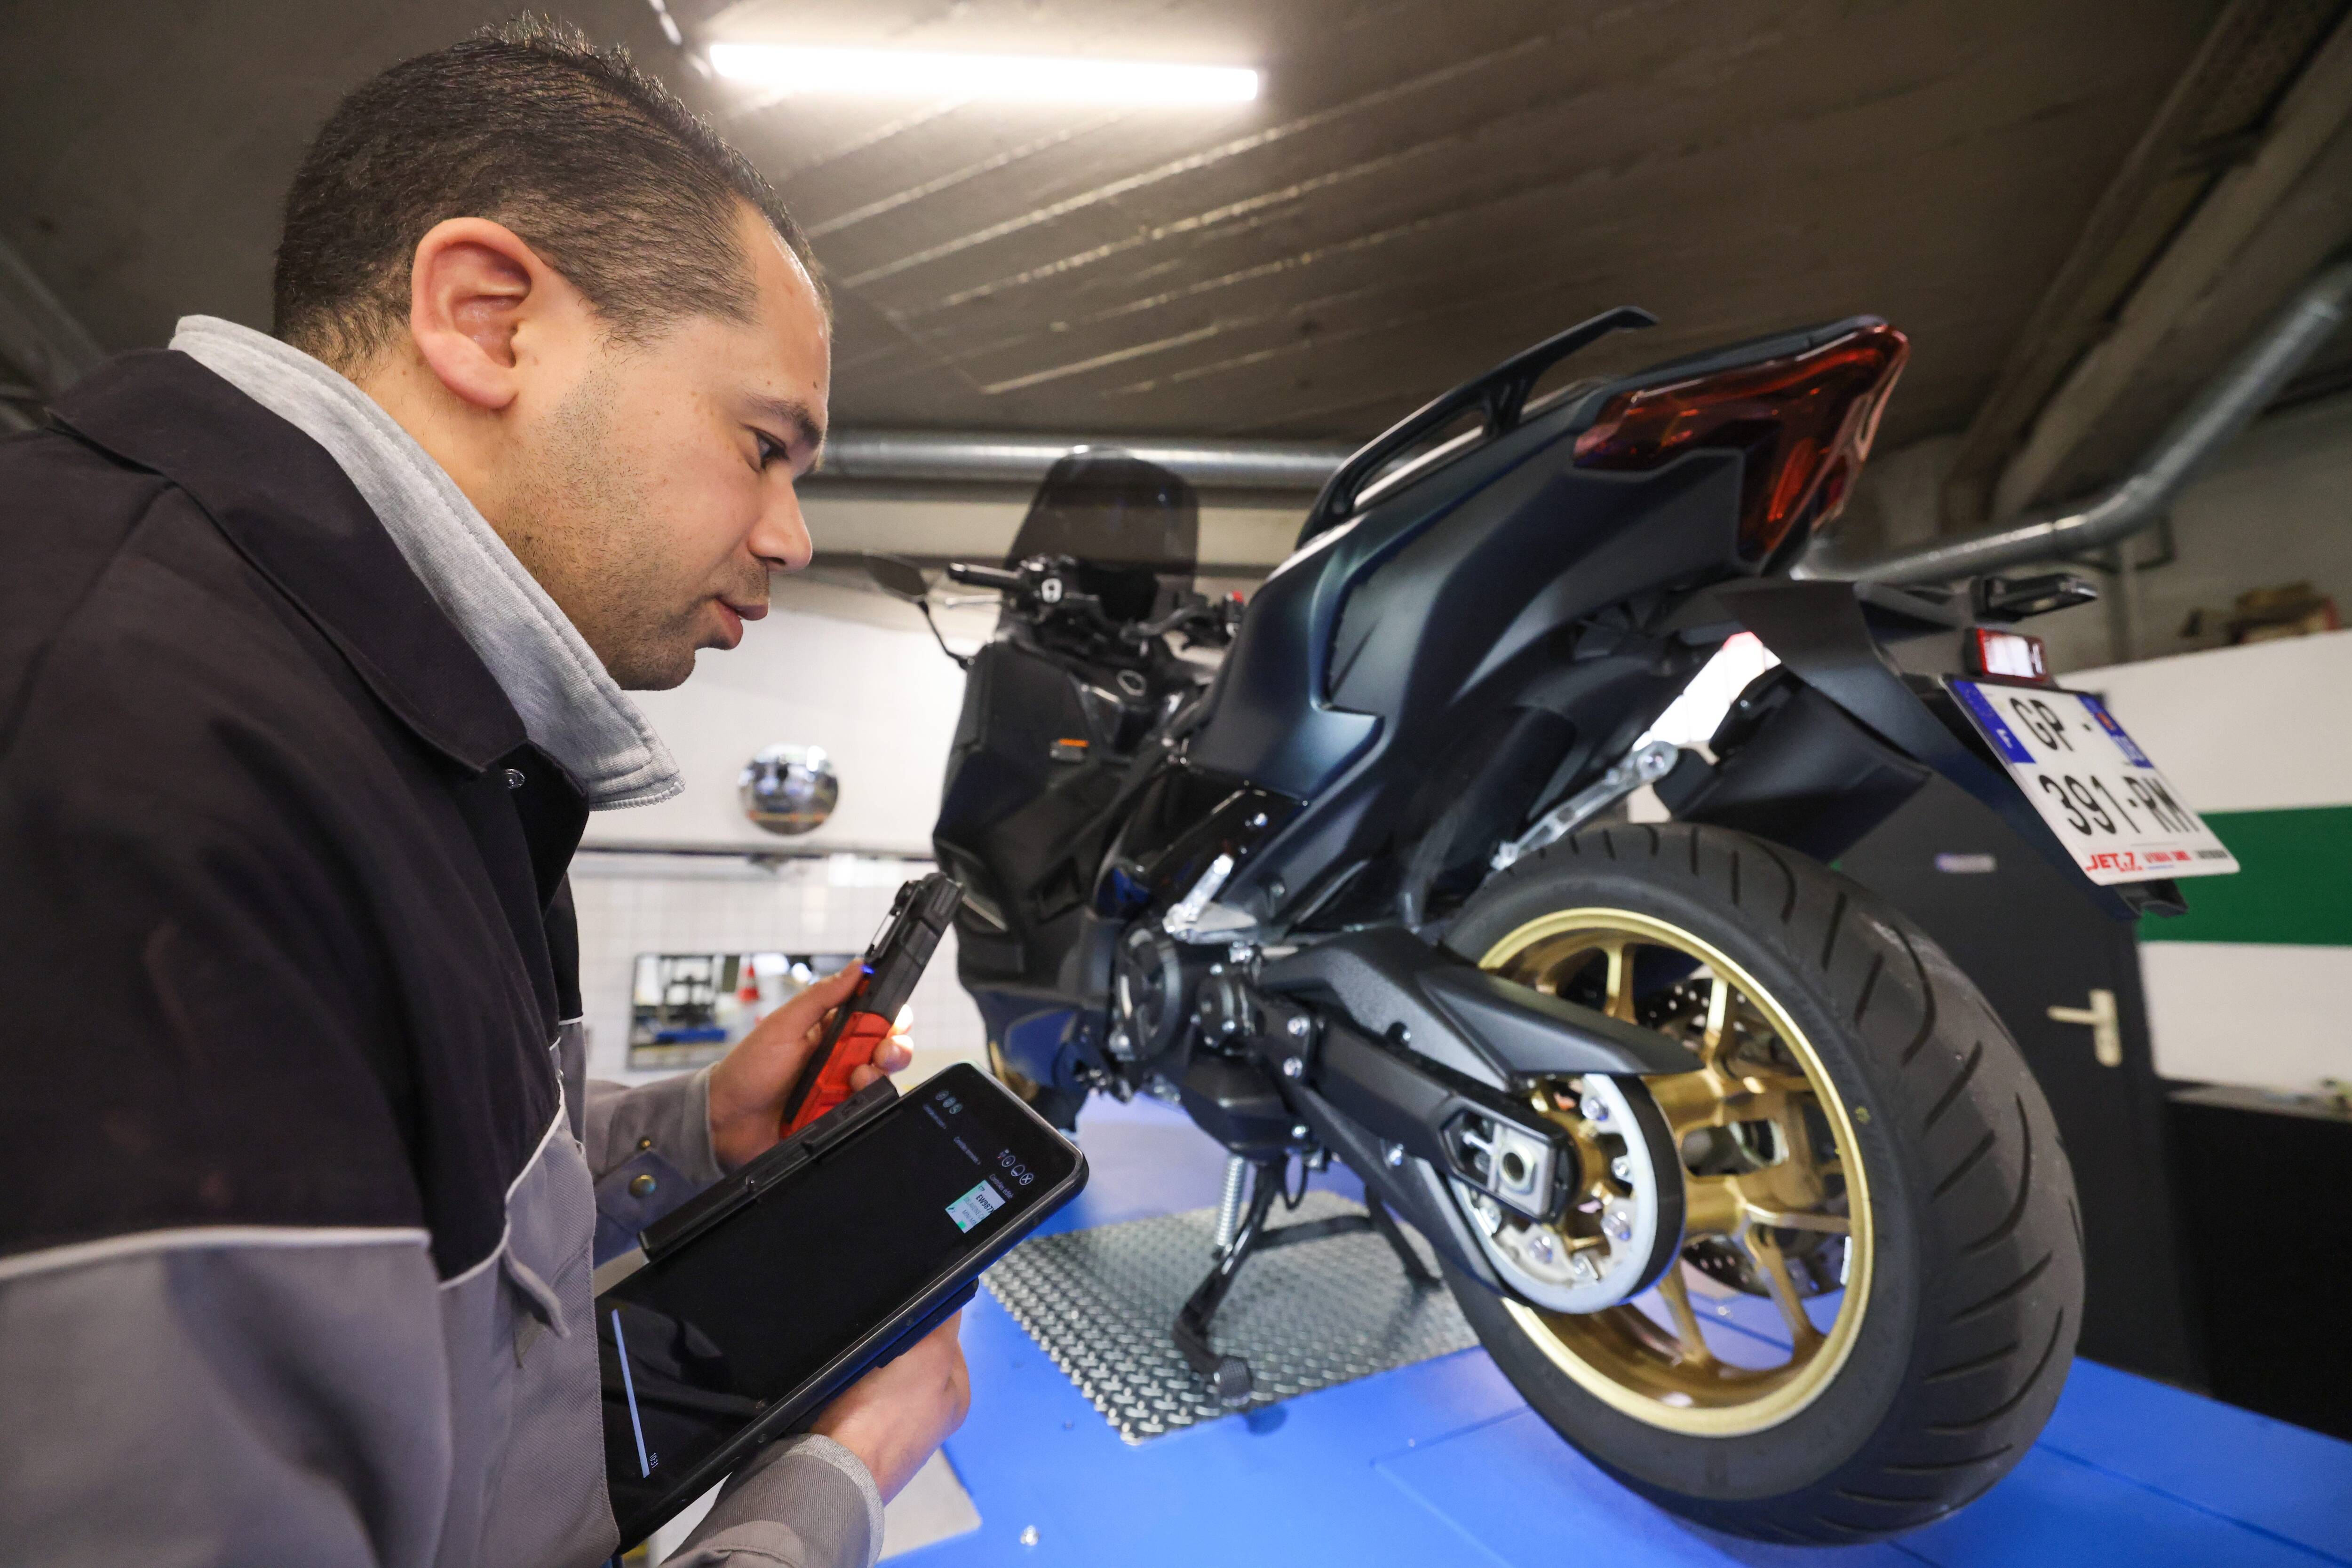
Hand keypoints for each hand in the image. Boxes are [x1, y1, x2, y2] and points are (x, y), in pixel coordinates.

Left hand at [707, 967, 913, 1169]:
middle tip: (880, 1053)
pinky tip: (841, 1104)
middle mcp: (842, 1059)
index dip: (892, 1017)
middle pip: (889, 1049)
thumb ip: (822, 996)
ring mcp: (842, 1089)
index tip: (891, 1021)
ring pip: (883, 1081)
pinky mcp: (840, 1117)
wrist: (728, 1119)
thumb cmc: (749, 1069)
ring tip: (853, 1080)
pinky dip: (862, 1108)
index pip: (877, 1017)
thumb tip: (856, 966)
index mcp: (832, 1030)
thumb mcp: (784, 1025)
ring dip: (874, 1078)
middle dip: (894, 1049)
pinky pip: (868, 1113)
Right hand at [811, 1312, 970, 1500]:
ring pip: (876, 1372)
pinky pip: (849, 1393)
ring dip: (863, 1361)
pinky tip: (836, 1385)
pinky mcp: (854, 1437)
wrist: (829, 1473)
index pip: (945, 1336)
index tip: (898, 1313)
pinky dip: (842, 1386)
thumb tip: (951, 1294)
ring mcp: (890, 1430)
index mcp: (954, 1397)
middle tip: (871, 1338)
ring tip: (851, 1362)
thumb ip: (946, 1321)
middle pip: (909, 1354)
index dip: (922, 1316)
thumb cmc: (886, 1416)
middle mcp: (928, 1415)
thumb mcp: (932, 1354)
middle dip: (891, 1341)